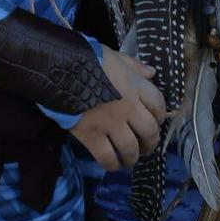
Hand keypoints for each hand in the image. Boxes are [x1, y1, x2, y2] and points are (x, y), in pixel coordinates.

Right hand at [66, 49, 164, 171]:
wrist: (60, 69)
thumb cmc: (88, 59)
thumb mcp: (114, 56)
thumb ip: (134, 66)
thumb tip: (152, 73)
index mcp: (135, 86)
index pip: (158, 105)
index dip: (160, 115)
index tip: (155, 120)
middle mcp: (128, 108)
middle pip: (149, 132)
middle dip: (150, 143)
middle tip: (145, 146)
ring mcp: (110, 124)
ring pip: (130, 149)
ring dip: (133, 157)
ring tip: (129, 158)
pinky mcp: (91, 136)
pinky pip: (107, 157)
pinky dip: (112, 164)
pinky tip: (112, 164)